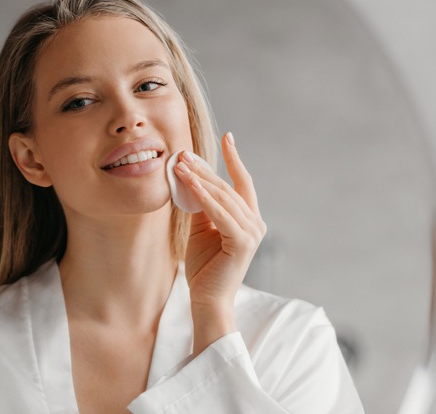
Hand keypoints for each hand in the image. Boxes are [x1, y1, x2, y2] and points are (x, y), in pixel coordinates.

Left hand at [173, 132, 266, 353]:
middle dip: (205, 169)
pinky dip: (203, 197)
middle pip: (228, 187)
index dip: (235, 159)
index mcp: (248, 219)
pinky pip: (219, 213)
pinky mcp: (242, 242)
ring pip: (223, 197)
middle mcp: (255, 223)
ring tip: (180, 165)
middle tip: (183, 154)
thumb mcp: (200, 229)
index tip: (227, 137)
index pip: (242, 183)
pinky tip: (188, 183)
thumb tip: (188, 178)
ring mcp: (251, 232)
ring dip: (200, 179)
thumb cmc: (204, 266)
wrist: (207, 299)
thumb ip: (200, 205)